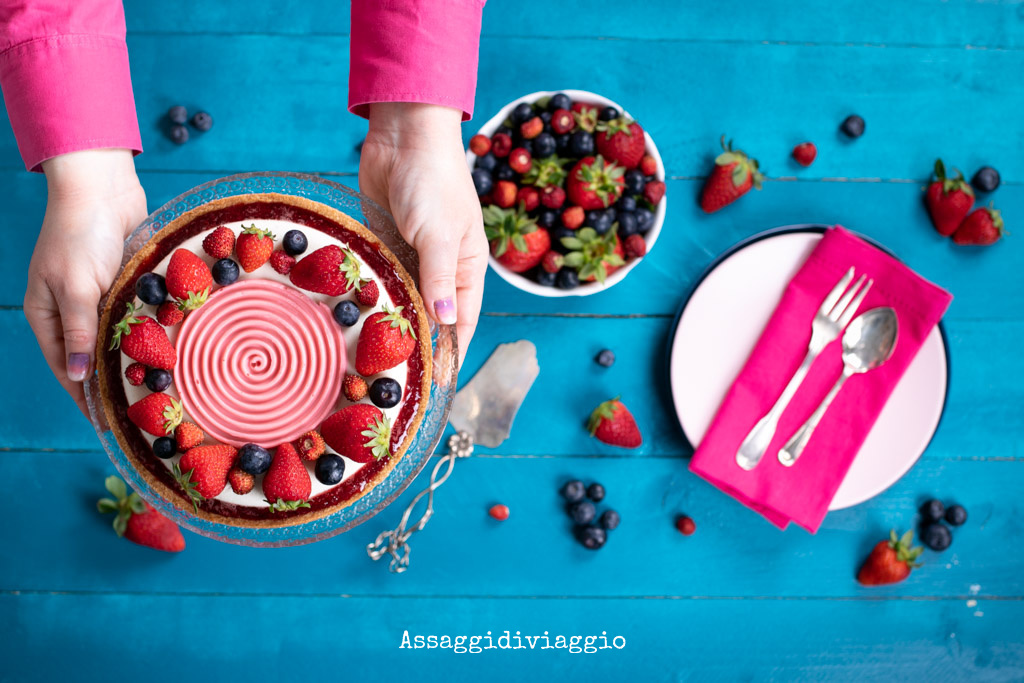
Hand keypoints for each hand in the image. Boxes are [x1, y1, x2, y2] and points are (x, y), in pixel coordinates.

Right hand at [25, 149, 147, 415]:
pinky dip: (148, 332)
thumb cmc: (80, 234)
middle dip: (111, 381)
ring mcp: (98, 295)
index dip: (83, 394)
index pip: (64, 366)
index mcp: (47, 313)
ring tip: (157, 390)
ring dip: (134, 358)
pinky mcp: (123, 283)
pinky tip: (168, 351)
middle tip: (138, 412)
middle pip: (91, 355)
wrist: (102, 187)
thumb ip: (79, 330)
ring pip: (116, 337)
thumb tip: (75, 375)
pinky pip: (135, 316)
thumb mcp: (76, 286)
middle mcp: (71, 308)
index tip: (105, 422)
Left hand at [359, 103, 487, 365]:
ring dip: (387, 322)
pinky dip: (367, 295)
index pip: (462, 322)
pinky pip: (376, 277)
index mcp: (466, 267)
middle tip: (395, 378)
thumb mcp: (441, 234)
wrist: (404, 134)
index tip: (436, 383)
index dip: (450, 351)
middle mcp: (440, 266)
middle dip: (416, 344)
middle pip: (430, 316)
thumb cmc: (433, 181)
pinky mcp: (382, 242)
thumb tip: (446, 325)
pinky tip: (351, 316)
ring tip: (368, 357)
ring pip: (400, 299)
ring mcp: (410, 255)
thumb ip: (439, 280)